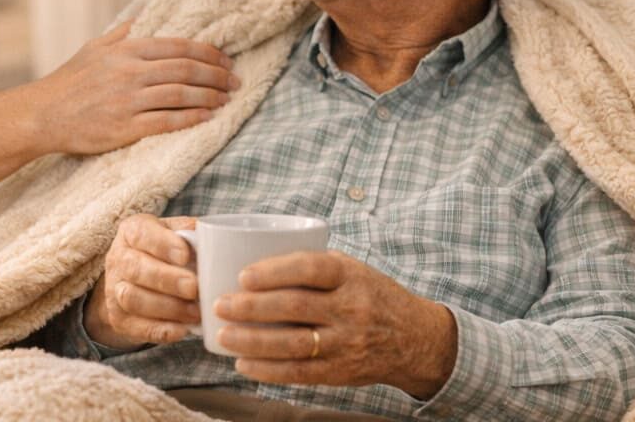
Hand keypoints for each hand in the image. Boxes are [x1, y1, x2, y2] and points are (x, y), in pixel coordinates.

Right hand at [28, 21, 239, 154]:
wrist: (41, 115)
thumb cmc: (68, 82)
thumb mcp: (93, 48)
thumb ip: (121, 33)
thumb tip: (142, 18)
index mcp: (125, 50)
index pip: (178, 45)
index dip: (208, 52)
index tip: (226, 59)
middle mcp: (129, 72)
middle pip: (185, 69)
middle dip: (216, 74)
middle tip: (235, 81)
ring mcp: (127, 101)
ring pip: (181, 95)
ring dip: (210, 96)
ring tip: (226, 99)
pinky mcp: (124, 128)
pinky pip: (166, 122)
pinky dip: (191, 119)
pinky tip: (208, 117)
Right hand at [84, 214, 200, 349]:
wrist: (133, 280)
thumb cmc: (162, 251)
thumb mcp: (173, 233)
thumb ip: (189, 232)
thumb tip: (211, 237)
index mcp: (131, 231)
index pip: (142, 233)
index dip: (162, 244)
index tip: (185, 255)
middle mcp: (118, 258)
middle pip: (136, 268)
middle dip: (167, 279)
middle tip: (193, 287)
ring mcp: (115, 290)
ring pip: (133, 299)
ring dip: (168, 308)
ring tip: (195, 312)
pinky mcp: (119, 318)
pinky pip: (137, 327)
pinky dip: (161, 330)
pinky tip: (183, 329)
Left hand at [214, 250, 458, 398]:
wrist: (414, 338)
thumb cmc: (371, 296)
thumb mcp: (351, 270)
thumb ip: (312, 268)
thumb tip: (252, 262)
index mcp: (350, 275)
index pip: (310, 268)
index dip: (274, 271)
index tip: (243, 276)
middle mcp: (350, 308)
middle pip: (295, 307)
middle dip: (251, 307)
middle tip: (220, 305)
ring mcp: (346, 342)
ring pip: (293, 344)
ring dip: (253, 341)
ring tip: (224, 335)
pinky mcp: (341, 371)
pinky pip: (299, 373)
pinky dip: (268, 370)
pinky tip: (244, 363)